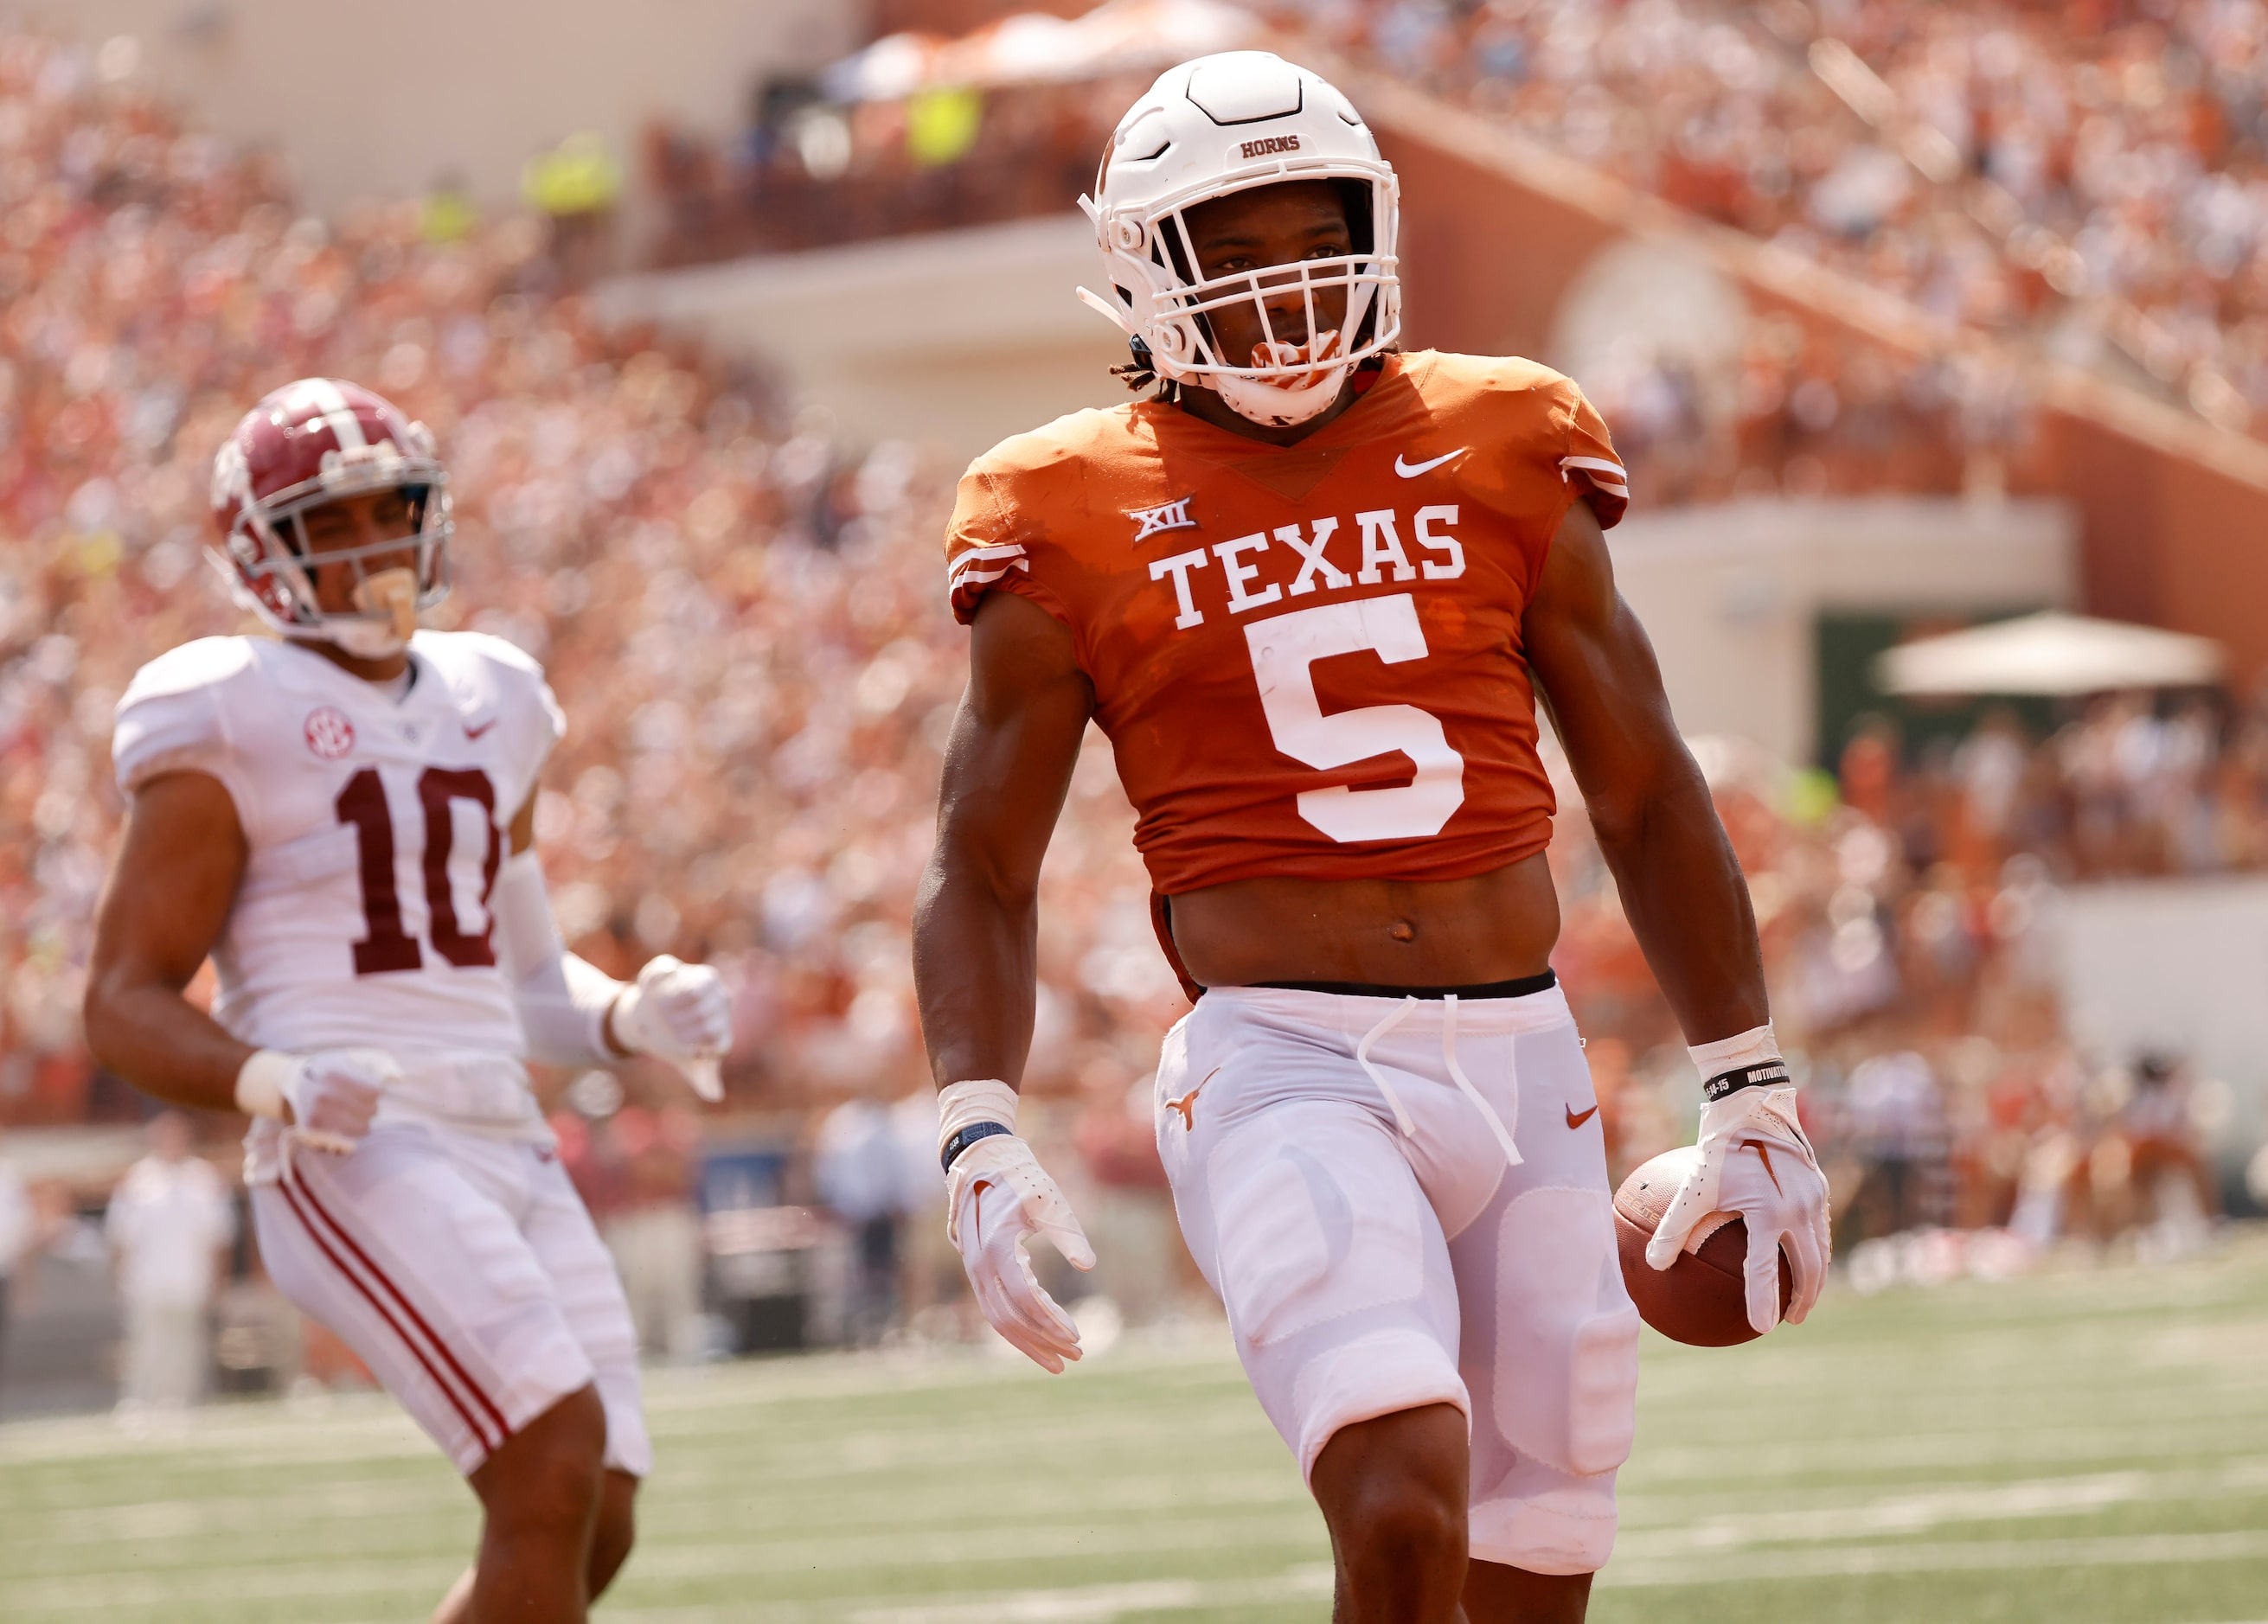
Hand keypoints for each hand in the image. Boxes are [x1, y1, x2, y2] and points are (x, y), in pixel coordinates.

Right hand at [283, 1048, 399, 1153]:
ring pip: (362, 1128)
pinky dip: (350, 1138)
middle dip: (370, 1107)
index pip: (375, 1092)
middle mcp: (324, 1095)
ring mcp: (317, 1114)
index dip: (375, 1091)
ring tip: (351, 1113)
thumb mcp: (355, 1057)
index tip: (366, 1088)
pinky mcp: (312, 1131)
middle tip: (357, 1101)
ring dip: (363, 1122)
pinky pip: (345, 1143)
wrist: (294, 1079)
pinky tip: (346, 1128)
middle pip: (371, 1111)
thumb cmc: (333, 1067)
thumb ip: (382, 1063)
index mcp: (335, 1075)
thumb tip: (398, 1079)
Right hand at [611, 955, 729, 1100]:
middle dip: (681, 1027)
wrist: (653, 1022)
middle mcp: (713, 992)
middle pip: (703, 1011)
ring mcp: (693, 976)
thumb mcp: (691, 1064)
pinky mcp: (669, 967)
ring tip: (659, 1015)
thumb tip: (715, 1096)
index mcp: (722, 1015)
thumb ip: (704, 1078)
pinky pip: (664, 969)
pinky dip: (653, 978)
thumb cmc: (680, 1044)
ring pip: (689, 988)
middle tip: (668, 1032)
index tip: (689, 1052)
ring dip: (669, 1006)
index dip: (700, 1045)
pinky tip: (646, 988)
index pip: (717, 1030)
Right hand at [949, 1134, 1095, 1372]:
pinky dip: (1017, 1326)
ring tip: (1060, 1360)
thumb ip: (1068, 1232)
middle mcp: (978, 1262)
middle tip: (1077, 1357)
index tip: (1077, 1336)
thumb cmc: (1021, 1177)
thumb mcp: (1049, 1200)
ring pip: (997, 1318)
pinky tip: (1042, 1336)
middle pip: (1008, 1317)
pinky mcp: (977, 1270)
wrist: (983, 1159)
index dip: (1050, 1320)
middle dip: (1042, 1341)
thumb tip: (1089, 1265)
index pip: (1024, 1296)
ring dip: (1028, 1342)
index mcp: (996, 1244)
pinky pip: (994, 1308)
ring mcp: (973, 1269)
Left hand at [1645, 1085, 1828, 1335]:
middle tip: (1789, 1319)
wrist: (1752, 1104)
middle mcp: (1798, 1209)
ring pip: (1820, 1250)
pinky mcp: (1818, 1187)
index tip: (1762, 1329)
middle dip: (1802, 1298)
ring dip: (1814, 1277)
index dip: (1764, 1301)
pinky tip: (1799, 1256)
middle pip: (1808, 1267)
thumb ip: (1672, 1227)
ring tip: (1802, 1298)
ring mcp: (1813, 1198)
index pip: (1765, 1269)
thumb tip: (1652, 1264)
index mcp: (1768, 1212)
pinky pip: (1820, 1229)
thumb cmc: (1718, 1147)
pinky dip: (1814, 1250)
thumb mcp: (1691, 1187)